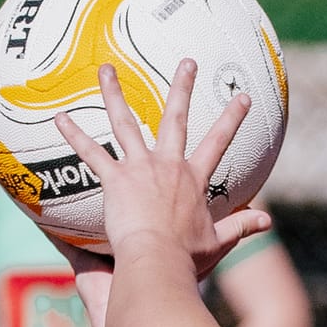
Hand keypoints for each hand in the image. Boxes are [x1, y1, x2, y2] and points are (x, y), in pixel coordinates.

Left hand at [54, 59, 271, 282]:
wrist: (159, 263)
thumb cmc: (187, 259)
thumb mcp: (219, 242)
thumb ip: (242, 227)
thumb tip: (268, 221)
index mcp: (193, 180)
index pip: (218, 143)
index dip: (232, 120)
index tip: (242, 98)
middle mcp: (168, 166)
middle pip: (176, 118)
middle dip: (183, 87)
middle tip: (187, 63)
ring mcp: (141, 169)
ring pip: (125, 122)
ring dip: (114, 93)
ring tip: (107, 69)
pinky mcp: (116, 180)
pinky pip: (91, 153)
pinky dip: (74, 136)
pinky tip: (59, 118)